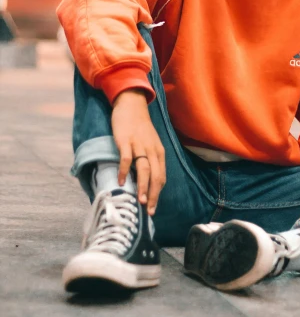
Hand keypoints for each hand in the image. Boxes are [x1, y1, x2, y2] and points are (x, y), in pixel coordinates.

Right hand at [111, 89, 165, 214]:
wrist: (132, 105)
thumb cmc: (140, 128)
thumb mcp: (150, 144)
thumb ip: (149, 160)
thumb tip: (146, 182)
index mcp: (159, 153)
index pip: (161, 177)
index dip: (158, 193)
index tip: (153, 208)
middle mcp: (152, 150)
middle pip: (155, 176)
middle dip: (153, 195)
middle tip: (149, 211)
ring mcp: (139, 145)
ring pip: (144, 169)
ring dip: (142, 186)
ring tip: (140, 201)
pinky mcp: (126, 141)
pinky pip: (126, 158)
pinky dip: (124, 171)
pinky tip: (120, 182)